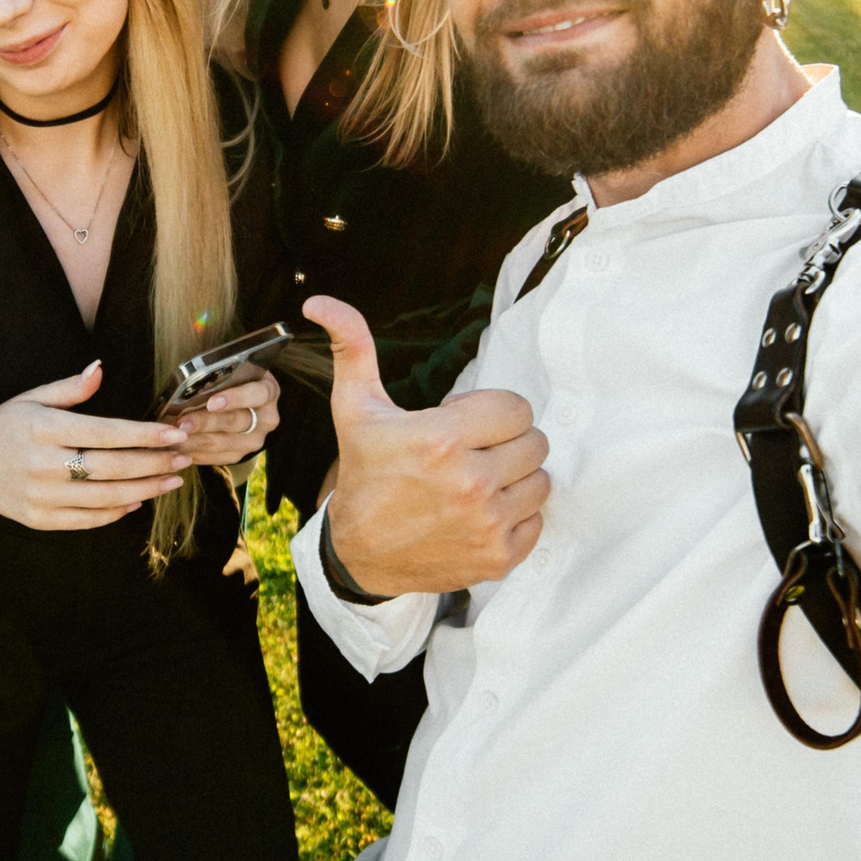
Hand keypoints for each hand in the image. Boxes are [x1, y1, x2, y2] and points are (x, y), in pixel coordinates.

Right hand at [0, 360, 188, 529]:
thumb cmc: (5, 427)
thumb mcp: (31, 398)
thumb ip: (70, 388)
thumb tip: (100, 368)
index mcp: (45, 429)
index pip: (106, 433)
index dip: (145, 435)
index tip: (175, 434)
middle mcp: (44, 464)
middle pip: (112, 468)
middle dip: (154, 463)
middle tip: (184, 458)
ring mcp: (42, 496)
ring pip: (106, 498)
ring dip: (146, 490)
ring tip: (172, 481)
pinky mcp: (40, 520)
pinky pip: (87, 520)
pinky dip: (117, 512)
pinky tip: (139, 500)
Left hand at [175, 369, 279, 466]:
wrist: (242, 403)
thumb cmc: (232, 380)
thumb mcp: (232, 372)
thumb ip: (218, 376)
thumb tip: (188, 386)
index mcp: (268, 391)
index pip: (256, 395)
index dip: (235, 399)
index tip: (212, 403)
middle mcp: (266, 419)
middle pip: (235, 422)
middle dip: (205, 423)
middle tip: (182, 424)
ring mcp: (254, 440)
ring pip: (223, 443)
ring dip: (195, 441)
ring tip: (173, 437)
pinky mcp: (240, 455)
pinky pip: (216, 457)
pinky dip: (195, 452)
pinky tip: (178, 448)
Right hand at [304, 295, 548, 596]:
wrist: (359, 555)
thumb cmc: (363, 475)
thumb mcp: (355, 408)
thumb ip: (352, 348)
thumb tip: (319, 302)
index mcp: (441, 438)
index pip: (518, 408)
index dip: (493, 411)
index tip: (464, 423)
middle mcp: (471, 482)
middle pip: (535, 443)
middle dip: (506, 442)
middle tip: (474, 452)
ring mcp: (487, 523)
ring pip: (541, 481)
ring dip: (516, 479)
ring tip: (479, 482)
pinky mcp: (498, 557)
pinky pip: (537, 521)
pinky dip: (517, 517)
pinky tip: (482, 513)